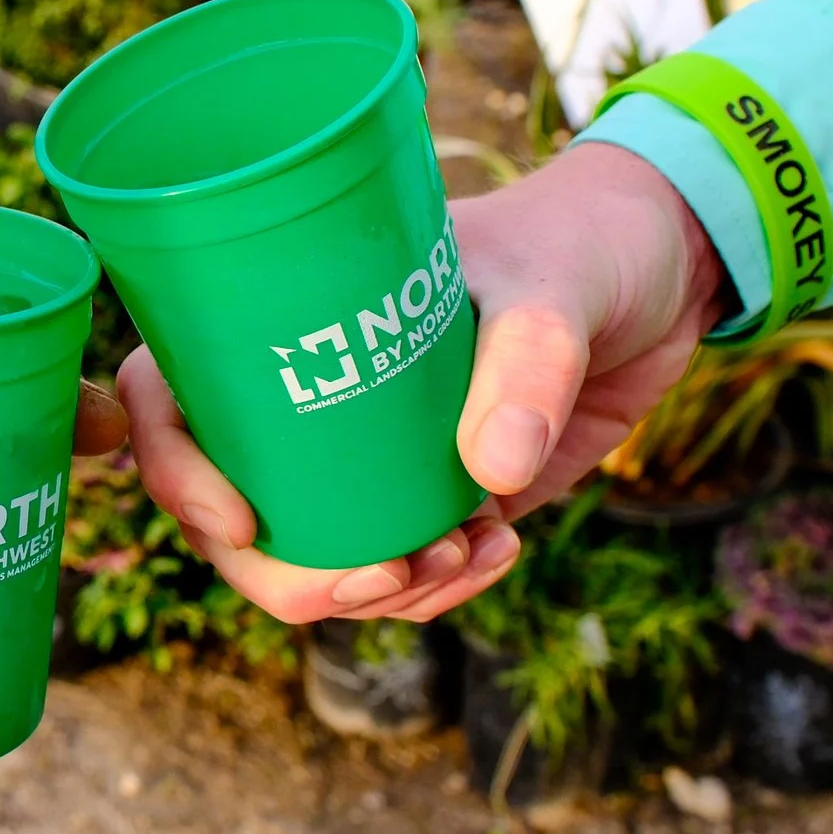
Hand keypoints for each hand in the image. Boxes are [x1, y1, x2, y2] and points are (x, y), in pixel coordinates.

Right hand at [127, 143, 728, 623]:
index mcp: (279, 320)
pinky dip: (440, 590)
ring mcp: (365, 458)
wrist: (662, 272)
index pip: (170, 401)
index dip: (174, 472)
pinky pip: (399, 575)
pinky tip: (500, 551)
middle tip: (376, 581)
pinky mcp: (432, 498)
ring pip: (312, 562)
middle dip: (284, 577)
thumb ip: (526, 365)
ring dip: (375, 594)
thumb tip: (490, 474)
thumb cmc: (579, 238)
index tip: (241, 522)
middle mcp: (304, 396)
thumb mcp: (549, 283)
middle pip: (229, 515)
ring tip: (464, 558)